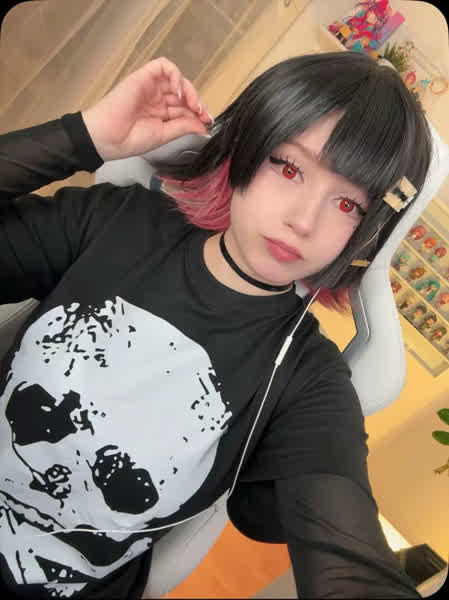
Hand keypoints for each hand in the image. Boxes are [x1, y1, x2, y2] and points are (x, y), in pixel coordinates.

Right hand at [82, 57, 212, 161]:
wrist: (109, 137)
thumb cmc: (131, 139)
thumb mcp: (164, 135)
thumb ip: (184, 127)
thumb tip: (204, 127)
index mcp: (161, 114)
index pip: (185, 108)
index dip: (198, 113)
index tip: (207, 122)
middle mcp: (157, 99)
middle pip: (184, 93)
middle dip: (196, 102)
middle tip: (203, 114)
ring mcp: (151, 87)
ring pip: (176, 78)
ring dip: (189, 89)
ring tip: (193, 104)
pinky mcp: (143, 76)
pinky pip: (163, 66)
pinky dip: (175, 75)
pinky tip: (178, 91)